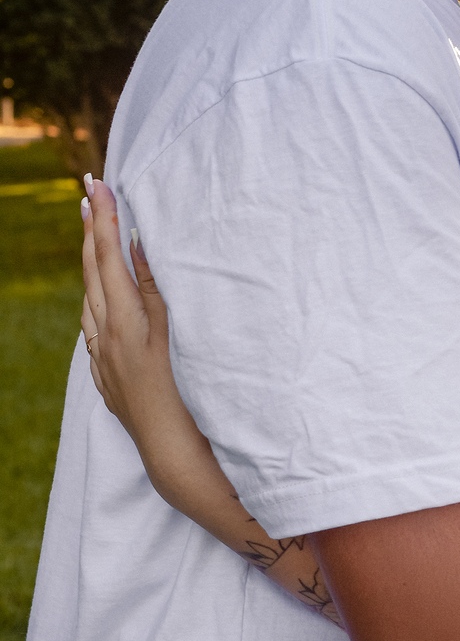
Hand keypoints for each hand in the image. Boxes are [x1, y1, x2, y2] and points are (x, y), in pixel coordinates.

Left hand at [81, 176, 210, 501]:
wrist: (175, 457)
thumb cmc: (188, 397)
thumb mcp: (178, 335)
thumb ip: (157, 289)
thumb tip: (137, 244)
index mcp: (124, 322)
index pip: (109, 258)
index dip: (103, 218)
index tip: (97, 182)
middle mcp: (106, 338)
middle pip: (92, 274)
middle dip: (91, 231)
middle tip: (90, 194)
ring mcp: (104, 361)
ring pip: (90, 301)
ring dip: (92, 265)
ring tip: (94, 236)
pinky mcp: (109, 380)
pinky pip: (94, 329)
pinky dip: (97, 302)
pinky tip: (102, 302)